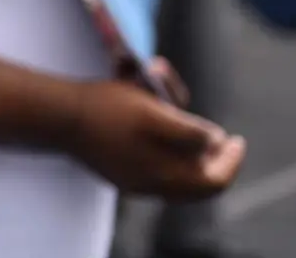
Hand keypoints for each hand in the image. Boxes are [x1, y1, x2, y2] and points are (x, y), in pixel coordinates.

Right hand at [66, 78, 244, 199]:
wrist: (60, 115)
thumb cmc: (110, 109)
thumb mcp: (158, 114)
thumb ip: (192, 133)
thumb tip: (214, 141)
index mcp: (166, 177)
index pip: (215, 181)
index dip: (231, 161)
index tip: (236, 138)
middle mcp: (151, 186)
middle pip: (197, 184)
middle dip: (210, 158)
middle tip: (217, 139)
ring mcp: (131, 181)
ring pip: (175, 176)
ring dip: (186, 150)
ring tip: (188, 129)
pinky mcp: (115, 171)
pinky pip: (152, 169)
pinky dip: (165, 152)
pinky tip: (157, 131)